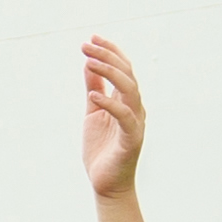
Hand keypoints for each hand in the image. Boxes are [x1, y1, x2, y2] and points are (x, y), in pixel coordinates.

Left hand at [77, 35, 145, 200]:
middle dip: (107, 56)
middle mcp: (135, 108)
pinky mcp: (131, 139)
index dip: (110, 51)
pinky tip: (93, 94)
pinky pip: (125, 117)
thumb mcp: (93, 113)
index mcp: (126, 101)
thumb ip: (94, 89)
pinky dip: (110, 104)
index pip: (123, 69)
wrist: (105, 184)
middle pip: (127, 74)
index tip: (92, 38)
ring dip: (110, 73)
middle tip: (86, 45)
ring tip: (89, 62)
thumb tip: (88, 64)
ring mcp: (135, 123)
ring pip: (130, 90)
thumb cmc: (101, 150)